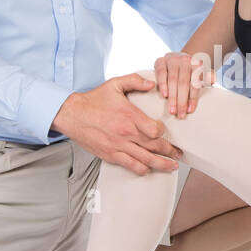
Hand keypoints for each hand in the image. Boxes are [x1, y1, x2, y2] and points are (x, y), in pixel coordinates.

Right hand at [49, 74, 183, 174]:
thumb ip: (135, 81)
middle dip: (170, 152)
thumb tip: (152, 83)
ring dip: (162, 164)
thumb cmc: (93, 100)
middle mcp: (126, 133)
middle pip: (155, 147)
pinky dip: (142, 169)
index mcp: (129, 116)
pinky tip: (149, 170)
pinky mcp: (110, 155)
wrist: (72, 115)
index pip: (155, 130)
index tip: (164, 130)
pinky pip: (131, 166)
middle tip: (179, 154)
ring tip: (172, 166)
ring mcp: (118, 146)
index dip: (163, 132)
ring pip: (146, 160)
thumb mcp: (115, 84)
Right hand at [154, 51, 214, 118]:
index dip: (193, 98)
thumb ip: (207, 76)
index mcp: (196, 63)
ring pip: (172, 80)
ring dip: (172, 97)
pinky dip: (163, 85)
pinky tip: (164, 95)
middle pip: (183, 83)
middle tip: (180, 114)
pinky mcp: (160, 61)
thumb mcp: (201, 72)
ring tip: (172, 110)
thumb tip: (214, 79)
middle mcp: (184, 60)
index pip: (195, 83)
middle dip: (181, 101)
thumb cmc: (190, 69)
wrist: (176, 56)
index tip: (190, 110)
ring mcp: (172, 60)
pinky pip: (161, 73)